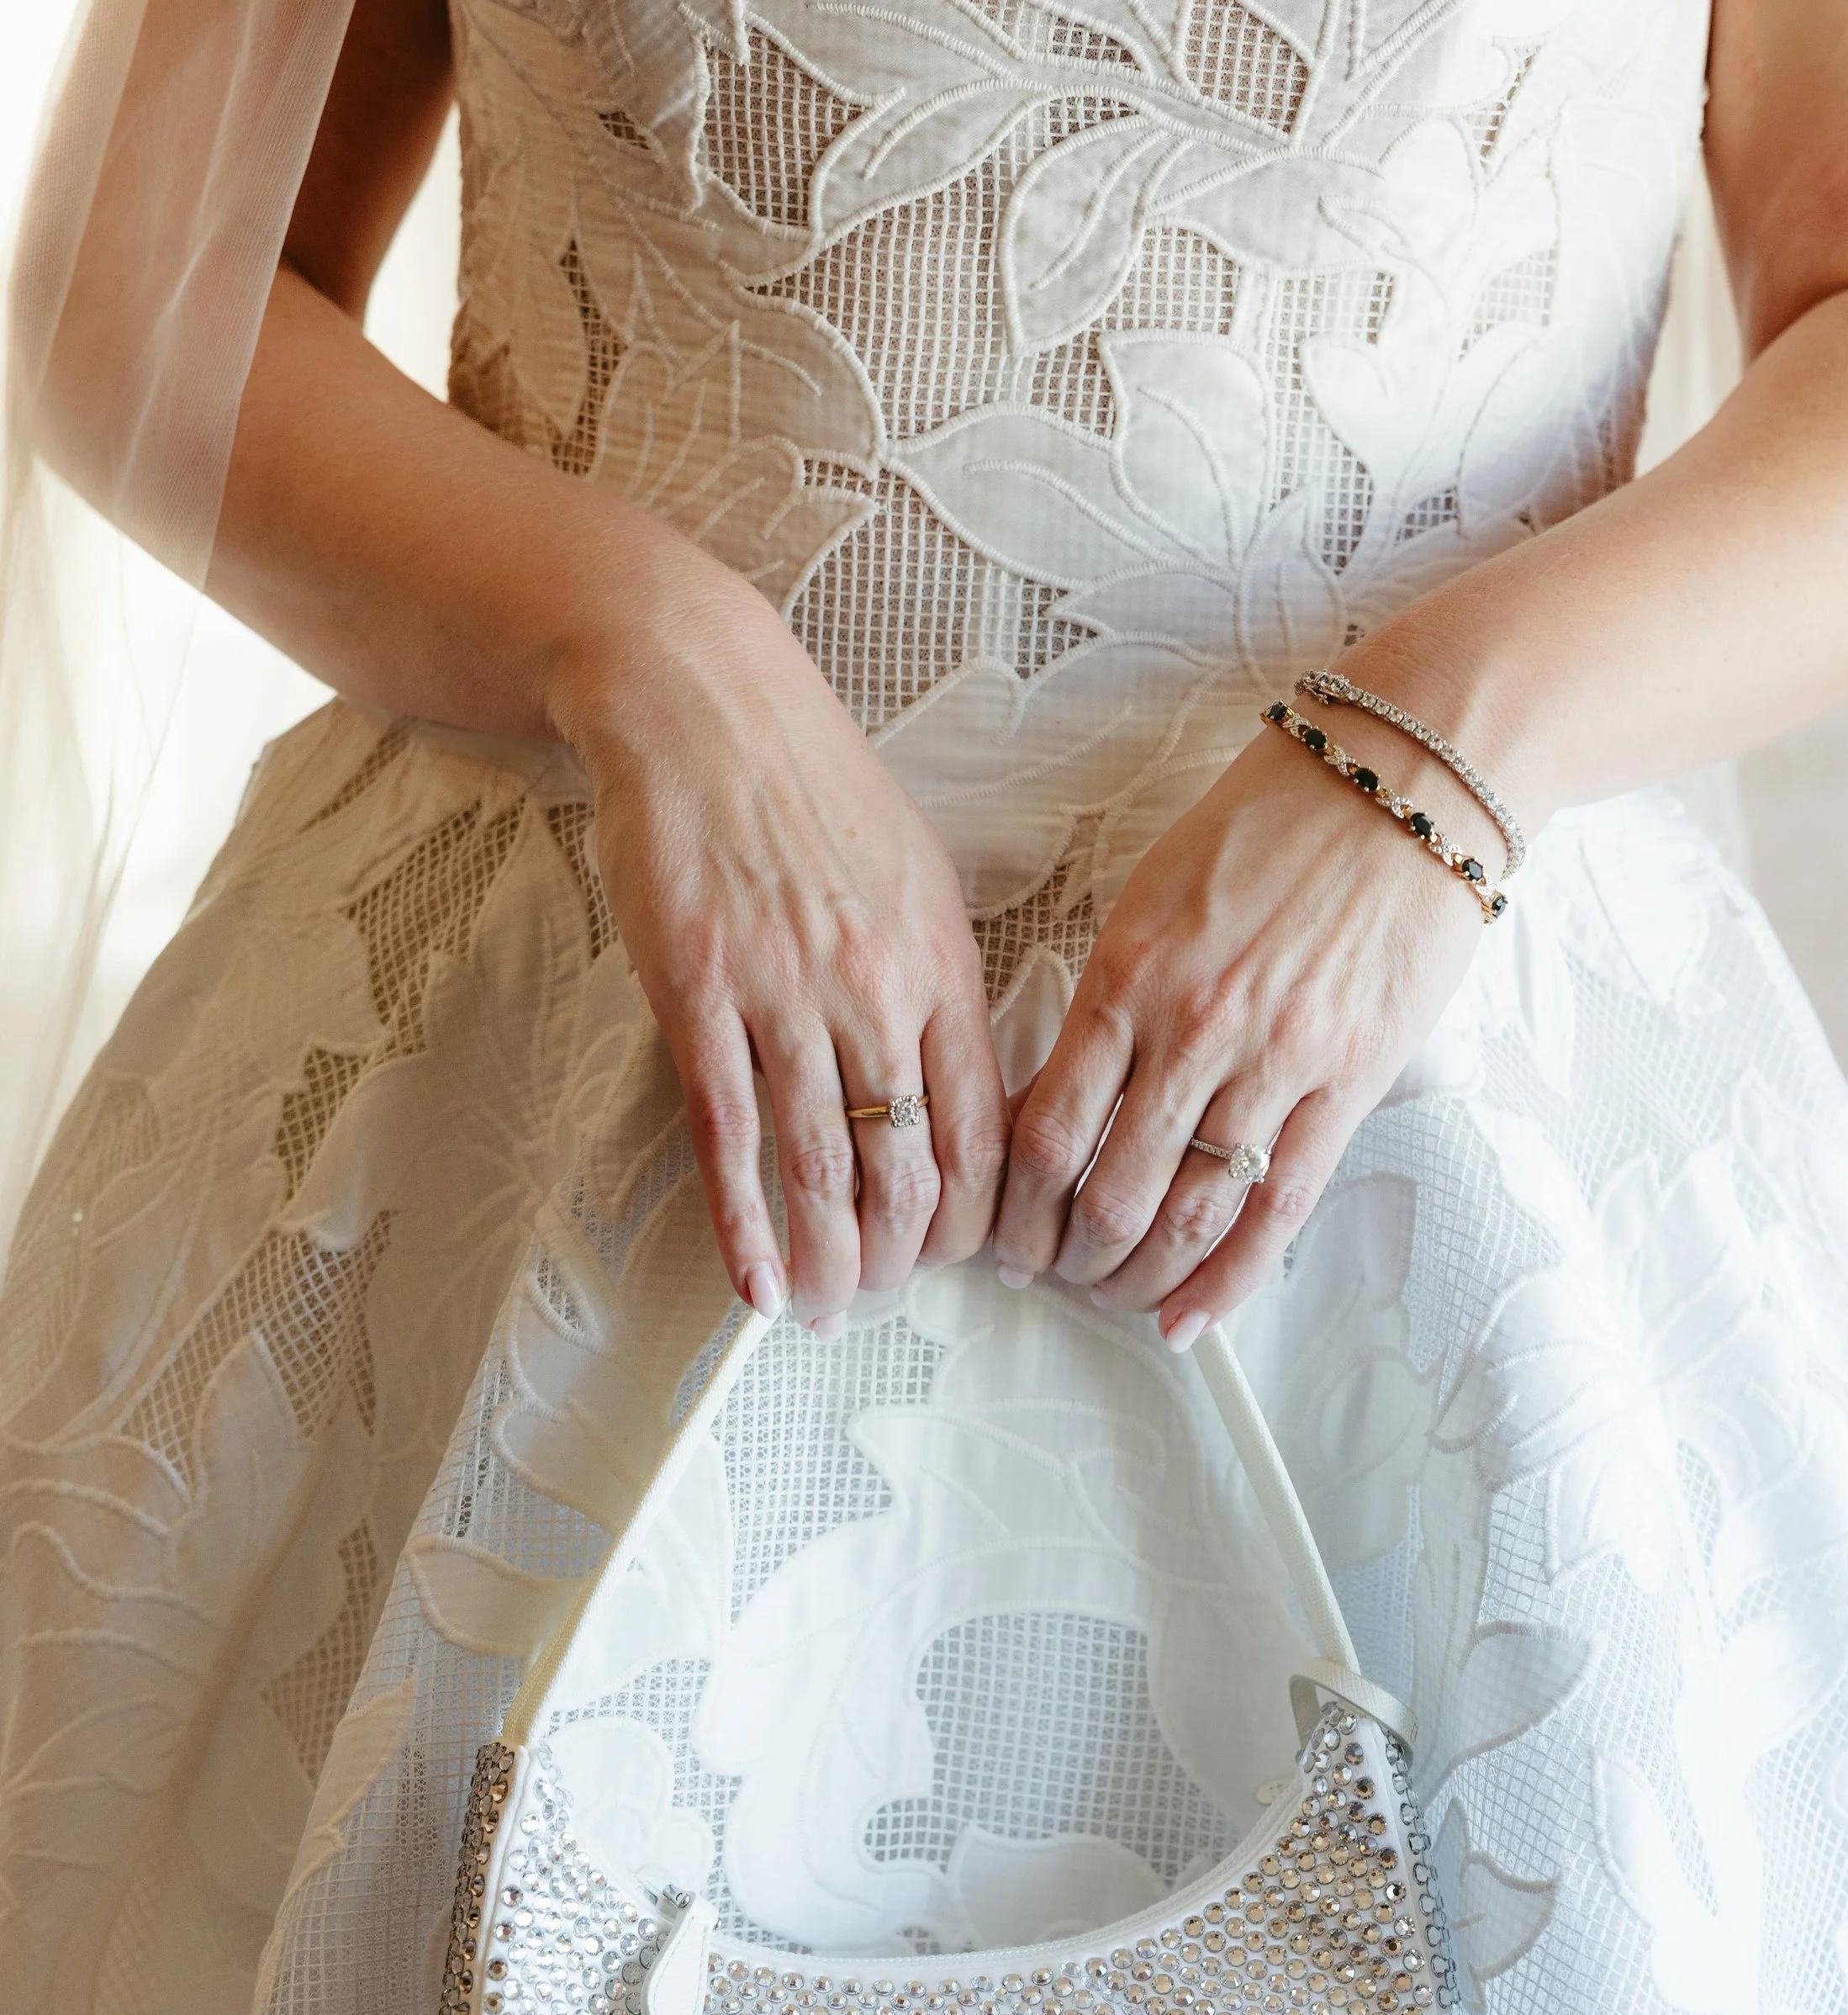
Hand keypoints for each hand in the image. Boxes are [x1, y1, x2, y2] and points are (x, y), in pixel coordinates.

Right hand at [556, 563, 1008, 1328]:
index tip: (961, 1258)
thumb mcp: (915, 875)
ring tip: (823, 1310)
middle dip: (901, 1255)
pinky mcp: (698, 994)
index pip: (983, 1129)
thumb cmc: (808, 785)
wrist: (700, 703)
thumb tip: (953, 1079)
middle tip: (881, 1299)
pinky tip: (751, 1277)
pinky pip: (729, 1133)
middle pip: (908, 1163)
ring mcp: (784, 994)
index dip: (977, 1216)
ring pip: (821, 1164)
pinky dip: (741, 1220)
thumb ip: (936, 982)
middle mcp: (874, 988)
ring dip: (825, 1257)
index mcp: (941, 964)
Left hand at [992, 722, 1490, 1342]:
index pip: (1046, 1131)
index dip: (1015, 1210)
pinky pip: (1278, 1210)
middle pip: (1109, 1194)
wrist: (1406, 779)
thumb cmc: (1274, 823)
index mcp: (1127, 976)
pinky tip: (1192, 1319)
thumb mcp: (1151, 897)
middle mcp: (1194, 1029)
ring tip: (1117, 1300)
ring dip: (1140, 1279)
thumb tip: (1058, 1102)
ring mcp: (1277, 1062)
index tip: (1004, 1240)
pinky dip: (1228, 1280)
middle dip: (1070, 1261)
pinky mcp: (1350, 1084)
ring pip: (1189, 1216)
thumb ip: (1106, 1002)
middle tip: (1057, 1281)